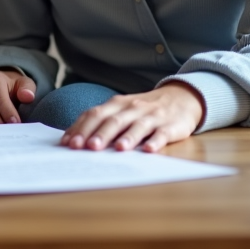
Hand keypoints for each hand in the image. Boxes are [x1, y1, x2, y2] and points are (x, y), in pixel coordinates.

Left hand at [62, 81, 203, 152]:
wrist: (181, 98)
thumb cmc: (143, 110)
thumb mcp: (122, 110)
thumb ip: (101, 122)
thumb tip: (73, 140)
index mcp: (117, 104)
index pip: (95, 114)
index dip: (81, 128)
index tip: (69, 143)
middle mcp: (132, 108)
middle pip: (113, 120)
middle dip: (99, 134)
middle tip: (88, 147)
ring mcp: (152, 116)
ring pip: (137, 126)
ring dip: (127, 137)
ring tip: (117, 149)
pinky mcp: (170, 126)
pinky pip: (162, 134)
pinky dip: (156, 142)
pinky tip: (150, 150)